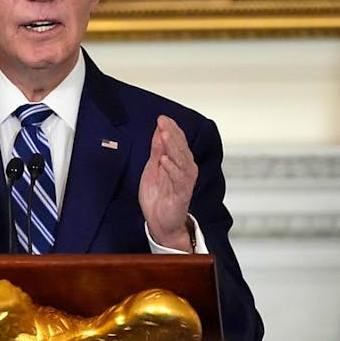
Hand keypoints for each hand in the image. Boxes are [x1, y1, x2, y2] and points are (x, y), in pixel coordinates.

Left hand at [138, 115, 196, 251]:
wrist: (160, 222)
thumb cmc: (158, 196)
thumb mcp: (154, 168)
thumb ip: (157, 150)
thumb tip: (159, 130)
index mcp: (179, 161)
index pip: (177, 141)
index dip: (171, 129)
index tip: (162, 118)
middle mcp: (185, 169)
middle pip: (180, 147)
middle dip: (172, 133)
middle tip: (163, 122)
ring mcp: (184, 181)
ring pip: (182, 160)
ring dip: (173, 147)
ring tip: (164, 135)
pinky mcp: (182, 193)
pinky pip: (179, 179)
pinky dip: (172, 169)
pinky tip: (164, 160)